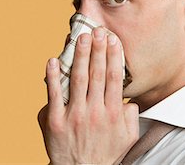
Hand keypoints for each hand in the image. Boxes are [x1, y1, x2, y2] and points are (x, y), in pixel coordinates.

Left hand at [38, 27, 138, 164]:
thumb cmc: (105, 153)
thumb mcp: (128, 137)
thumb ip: (131, 116)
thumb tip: (130, 98)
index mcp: (113, 114)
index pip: (114, 78)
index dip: (114, 57)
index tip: (113, 40)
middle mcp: (94, 112)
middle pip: (97, 74)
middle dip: (98, 50)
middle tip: (98, 31)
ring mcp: (74, 116)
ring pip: (78, 80)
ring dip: (80, 57)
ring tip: (82, 38)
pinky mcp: (56, 121)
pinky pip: (54, 95)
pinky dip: (53, 77)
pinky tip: (53, 60)